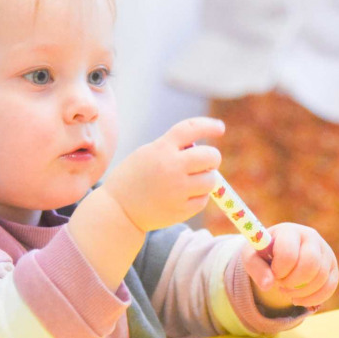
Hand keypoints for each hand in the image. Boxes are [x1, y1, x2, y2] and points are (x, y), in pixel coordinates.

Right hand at [101, 117, 224, 231]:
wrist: (118, 211)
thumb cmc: (132, 179)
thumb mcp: (146, 154)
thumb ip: (171, 148)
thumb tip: (201, 150)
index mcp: (161, 149)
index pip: (191, 129)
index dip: (209, 126)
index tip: (219, 128)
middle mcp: (172, 167)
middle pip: (211, 156)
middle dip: (212, 158)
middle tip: (204, 163)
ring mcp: (178, 190)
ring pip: (211, 180)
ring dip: (206, 178)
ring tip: (191, 181)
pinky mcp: (181, 210)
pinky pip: (203, 199)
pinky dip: (198, 196)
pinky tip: (183, 196)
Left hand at [241, 223, 338, 309]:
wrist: (279, 253)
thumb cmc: (264, 253)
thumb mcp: (252, 258)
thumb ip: (256, 269)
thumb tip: (267, 285)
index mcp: (289, 231)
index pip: (289, 253)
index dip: (279, 270)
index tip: (273, 273)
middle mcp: (311, 237)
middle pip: (310, 264)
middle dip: (293, 282)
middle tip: (281, 284)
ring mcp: (325, 251)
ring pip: (321, 278)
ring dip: (301, 292)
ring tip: (286, 291)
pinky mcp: (333, 267)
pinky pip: (330, 287)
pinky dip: (313, 298)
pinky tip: (298, 299)